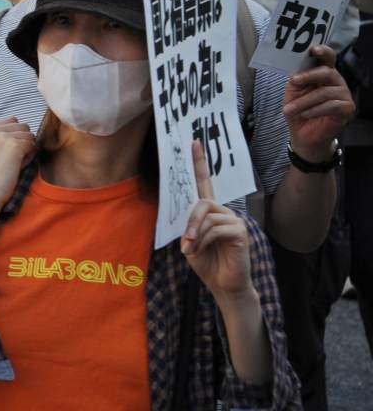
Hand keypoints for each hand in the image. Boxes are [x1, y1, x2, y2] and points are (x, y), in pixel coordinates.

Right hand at [0, 118, 35, 223]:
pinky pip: (33, 144)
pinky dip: (30, 156)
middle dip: (22, 140)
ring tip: (14, 162)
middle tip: (11, 158)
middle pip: (22, 125)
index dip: (15, 135)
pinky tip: (18, 165)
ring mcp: (2, 136)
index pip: (11, 121)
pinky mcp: (14, 145)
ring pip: (29, 134)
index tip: (6, 152)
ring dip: (27, 148)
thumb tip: (24, 125)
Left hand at [182, 140, 254, 301]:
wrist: (223, 286)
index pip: (205, 182)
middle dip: (190, 222)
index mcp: (211, 212)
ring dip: (196, 234)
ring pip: (207, 216)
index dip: (199, 162)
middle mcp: (224, 212)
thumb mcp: (191, 242)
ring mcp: (234, 221)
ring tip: (193, 250)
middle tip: (186, 241)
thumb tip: (190, 221)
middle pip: (202, 203)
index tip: (194, 141)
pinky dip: (204, 240)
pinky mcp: (240, 232)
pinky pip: (216, 228)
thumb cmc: (207, 263)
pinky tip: (201, 250)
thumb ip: (189, 226)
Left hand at [283, 45, 353, 162]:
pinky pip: (331, 106)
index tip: (313, 49)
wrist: (303, 133)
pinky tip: (304, 114)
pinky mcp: (348, 109)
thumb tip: (294, 68)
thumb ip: (296, 78)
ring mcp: (344, 95)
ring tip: (289, 109)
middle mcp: (337, 81)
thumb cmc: (298, 108)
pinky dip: (314, 110)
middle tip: (293, 81)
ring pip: (324, 93)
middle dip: (308, 76)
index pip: (328, 58)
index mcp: (324, 73)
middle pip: (327, 72)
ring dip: (304, 101)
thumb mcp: (293, 91)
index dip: (323, 51)